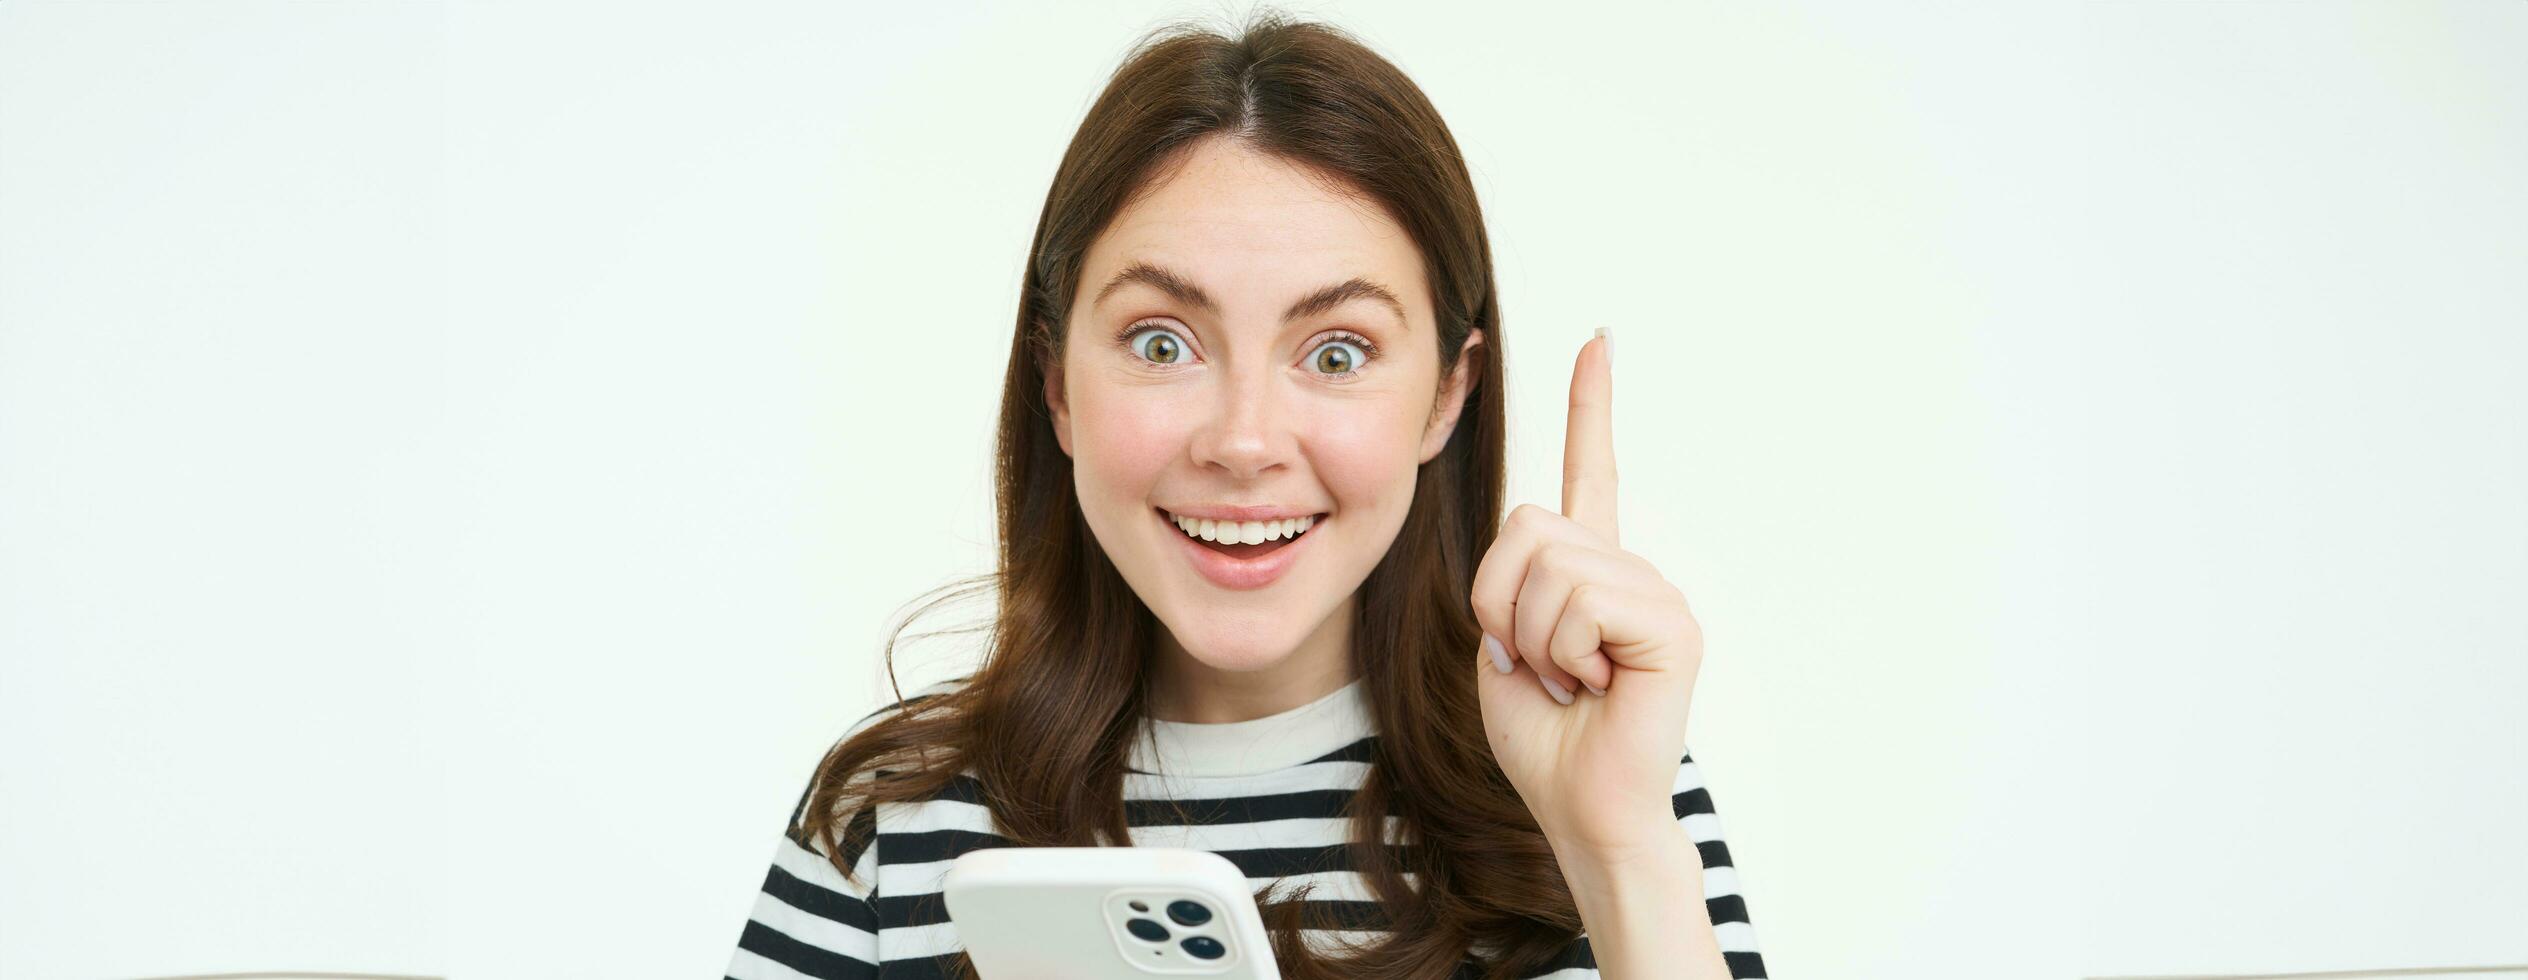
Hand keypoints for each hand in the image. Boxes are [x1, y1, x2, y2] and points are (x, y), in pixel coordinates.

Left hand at [1470, 328, 1705, 855]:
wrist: (1583, 809)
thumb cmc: (1544, 738)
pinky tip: (1598, 687)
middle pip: (1527, 527)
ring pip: (1549, 566)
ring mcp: (1658, 593)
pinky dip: (1565, 653)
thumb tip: (1532, 536)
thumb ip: (1509, 581)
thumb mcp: (1503, 643)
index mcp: (1591, 569)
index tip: (1597, 341)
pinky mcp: (1673, 625)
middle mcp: (1631, 568)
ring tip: (1572, 682)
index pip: (1589, 470)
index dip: (1590, 406)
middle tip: (1540, 665)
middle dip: (1501, 603)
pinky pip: (1581, 603)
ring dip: (1533, 637)